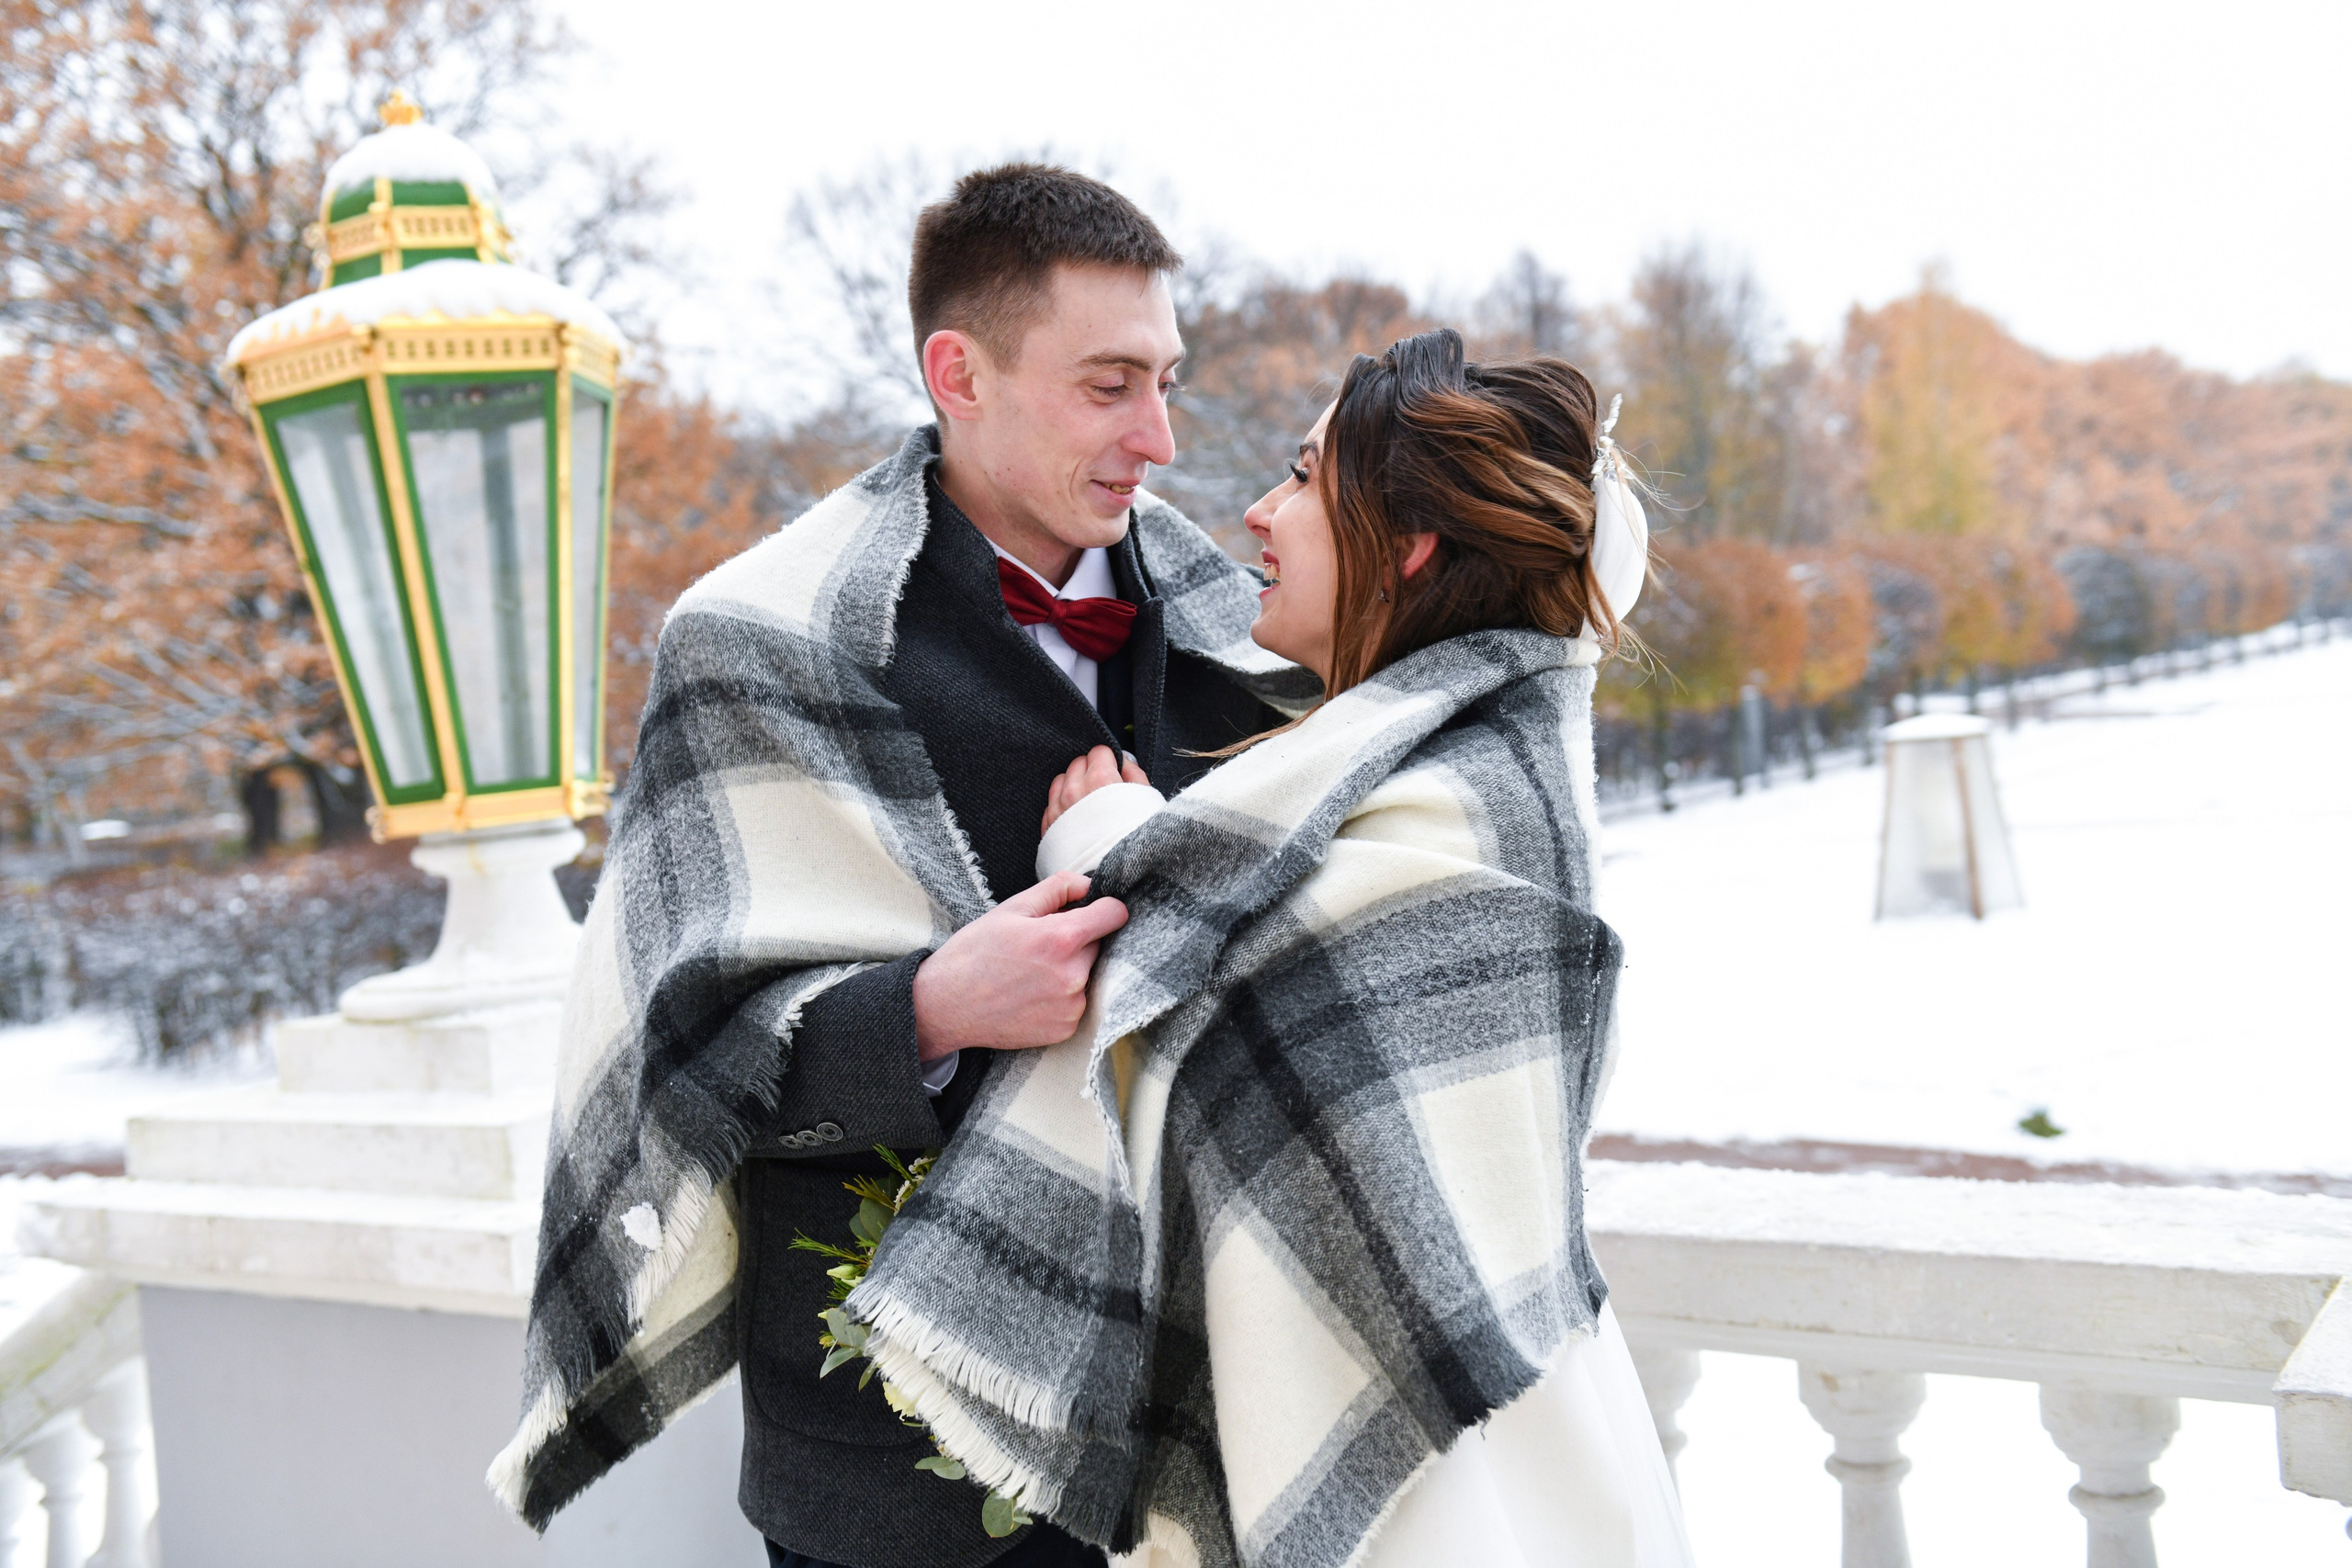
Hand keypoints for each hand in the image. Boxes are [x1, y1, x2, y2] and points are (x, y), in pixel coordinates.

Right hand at [911, 871, 1128, 1059]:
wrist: (946, 1006)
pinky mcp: (1065, 1030)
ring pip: (1088, 975)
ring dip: (1071, 970)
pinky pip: (1077, 1002)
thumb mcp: (1011, 908)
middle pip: (1099, 945)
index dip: (1104, 908)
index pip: (1115, 914)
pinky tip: (1031, 994)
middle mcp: (1073, 976)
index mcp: (1061, 939)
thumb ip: (1058, 889)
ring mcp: (1071, 1007)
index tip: (1093, 911)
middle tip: (1040, 946)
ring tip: (1032, 972)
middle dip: (1078, 941)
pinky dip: (1062, 997)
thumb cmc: (975, 953)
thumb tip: (1090, 884)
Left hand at [1041, 745, 1148, 834]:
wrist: (1114, 880)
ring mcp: (1058, 808)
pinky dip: (1061, 805)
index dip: (1109, 761)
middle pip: (1078, 763)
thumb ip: (1135, 775)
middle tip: (1103, 789)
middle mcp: (1074, 790)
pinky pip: (1051, 803)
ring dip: (1073, 786)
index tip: (1115, 773)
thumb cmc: (1137, 842)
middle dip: (1091, 771)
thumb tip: (1124, 761)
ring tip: (1088, 804)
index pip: (1099, 751)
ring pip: (1061, 780)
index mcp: (1100, 779)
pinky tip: (1076, 818)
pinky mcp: (1049, 827)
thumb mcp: (1147, 803)